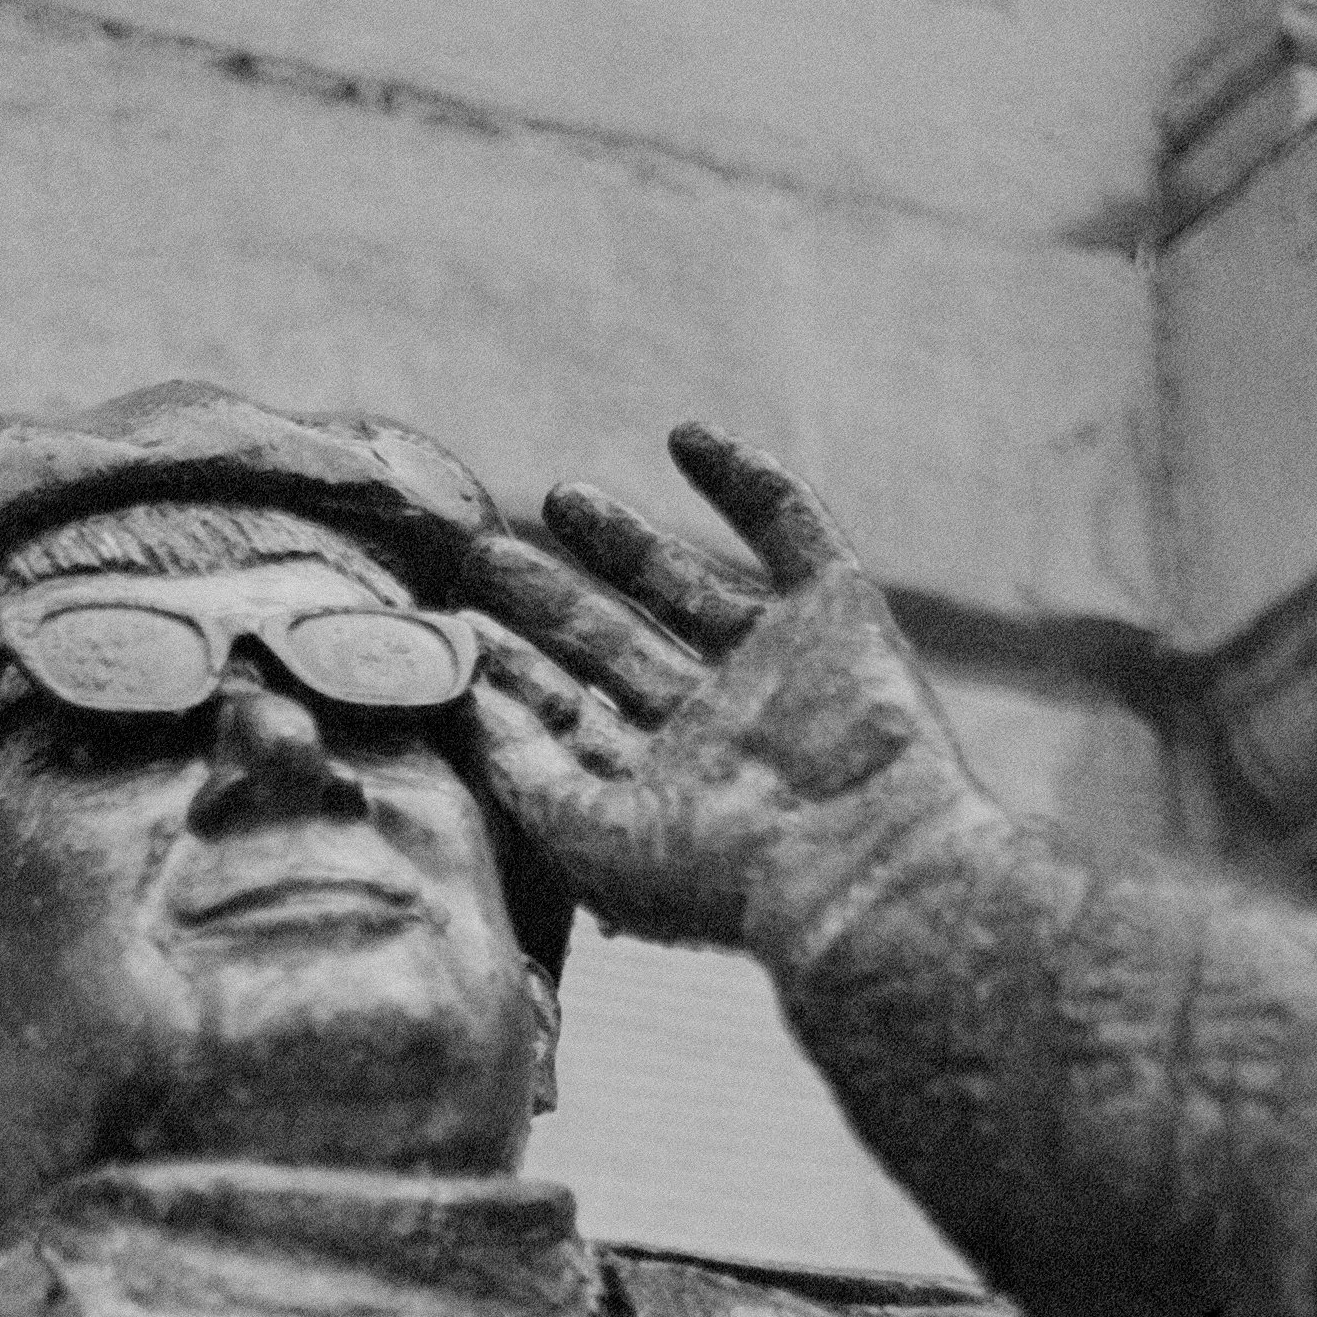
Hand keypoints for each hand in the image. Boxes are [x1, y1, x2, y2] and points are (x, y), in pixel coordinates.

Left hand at [459, 427, 987, 958]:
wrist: (859, 864)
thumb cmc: (720, 880)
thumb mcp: (586, 836)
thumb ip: (521, 766)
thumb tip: (464, 695)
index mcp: (658, 789)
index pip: (569, 714)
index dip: (513, 670)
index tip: (456, 627)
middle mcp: (715, 728)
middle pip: (615, 646)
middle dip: (551, 601)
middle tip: (485, 554)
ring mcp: (778, 668)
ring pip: (688, 587)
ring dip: (627, 542)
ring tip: (560, 496)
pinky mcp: (841, 615)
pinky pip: (792, 532)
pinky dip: (746, 481)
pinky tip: (687, 437)